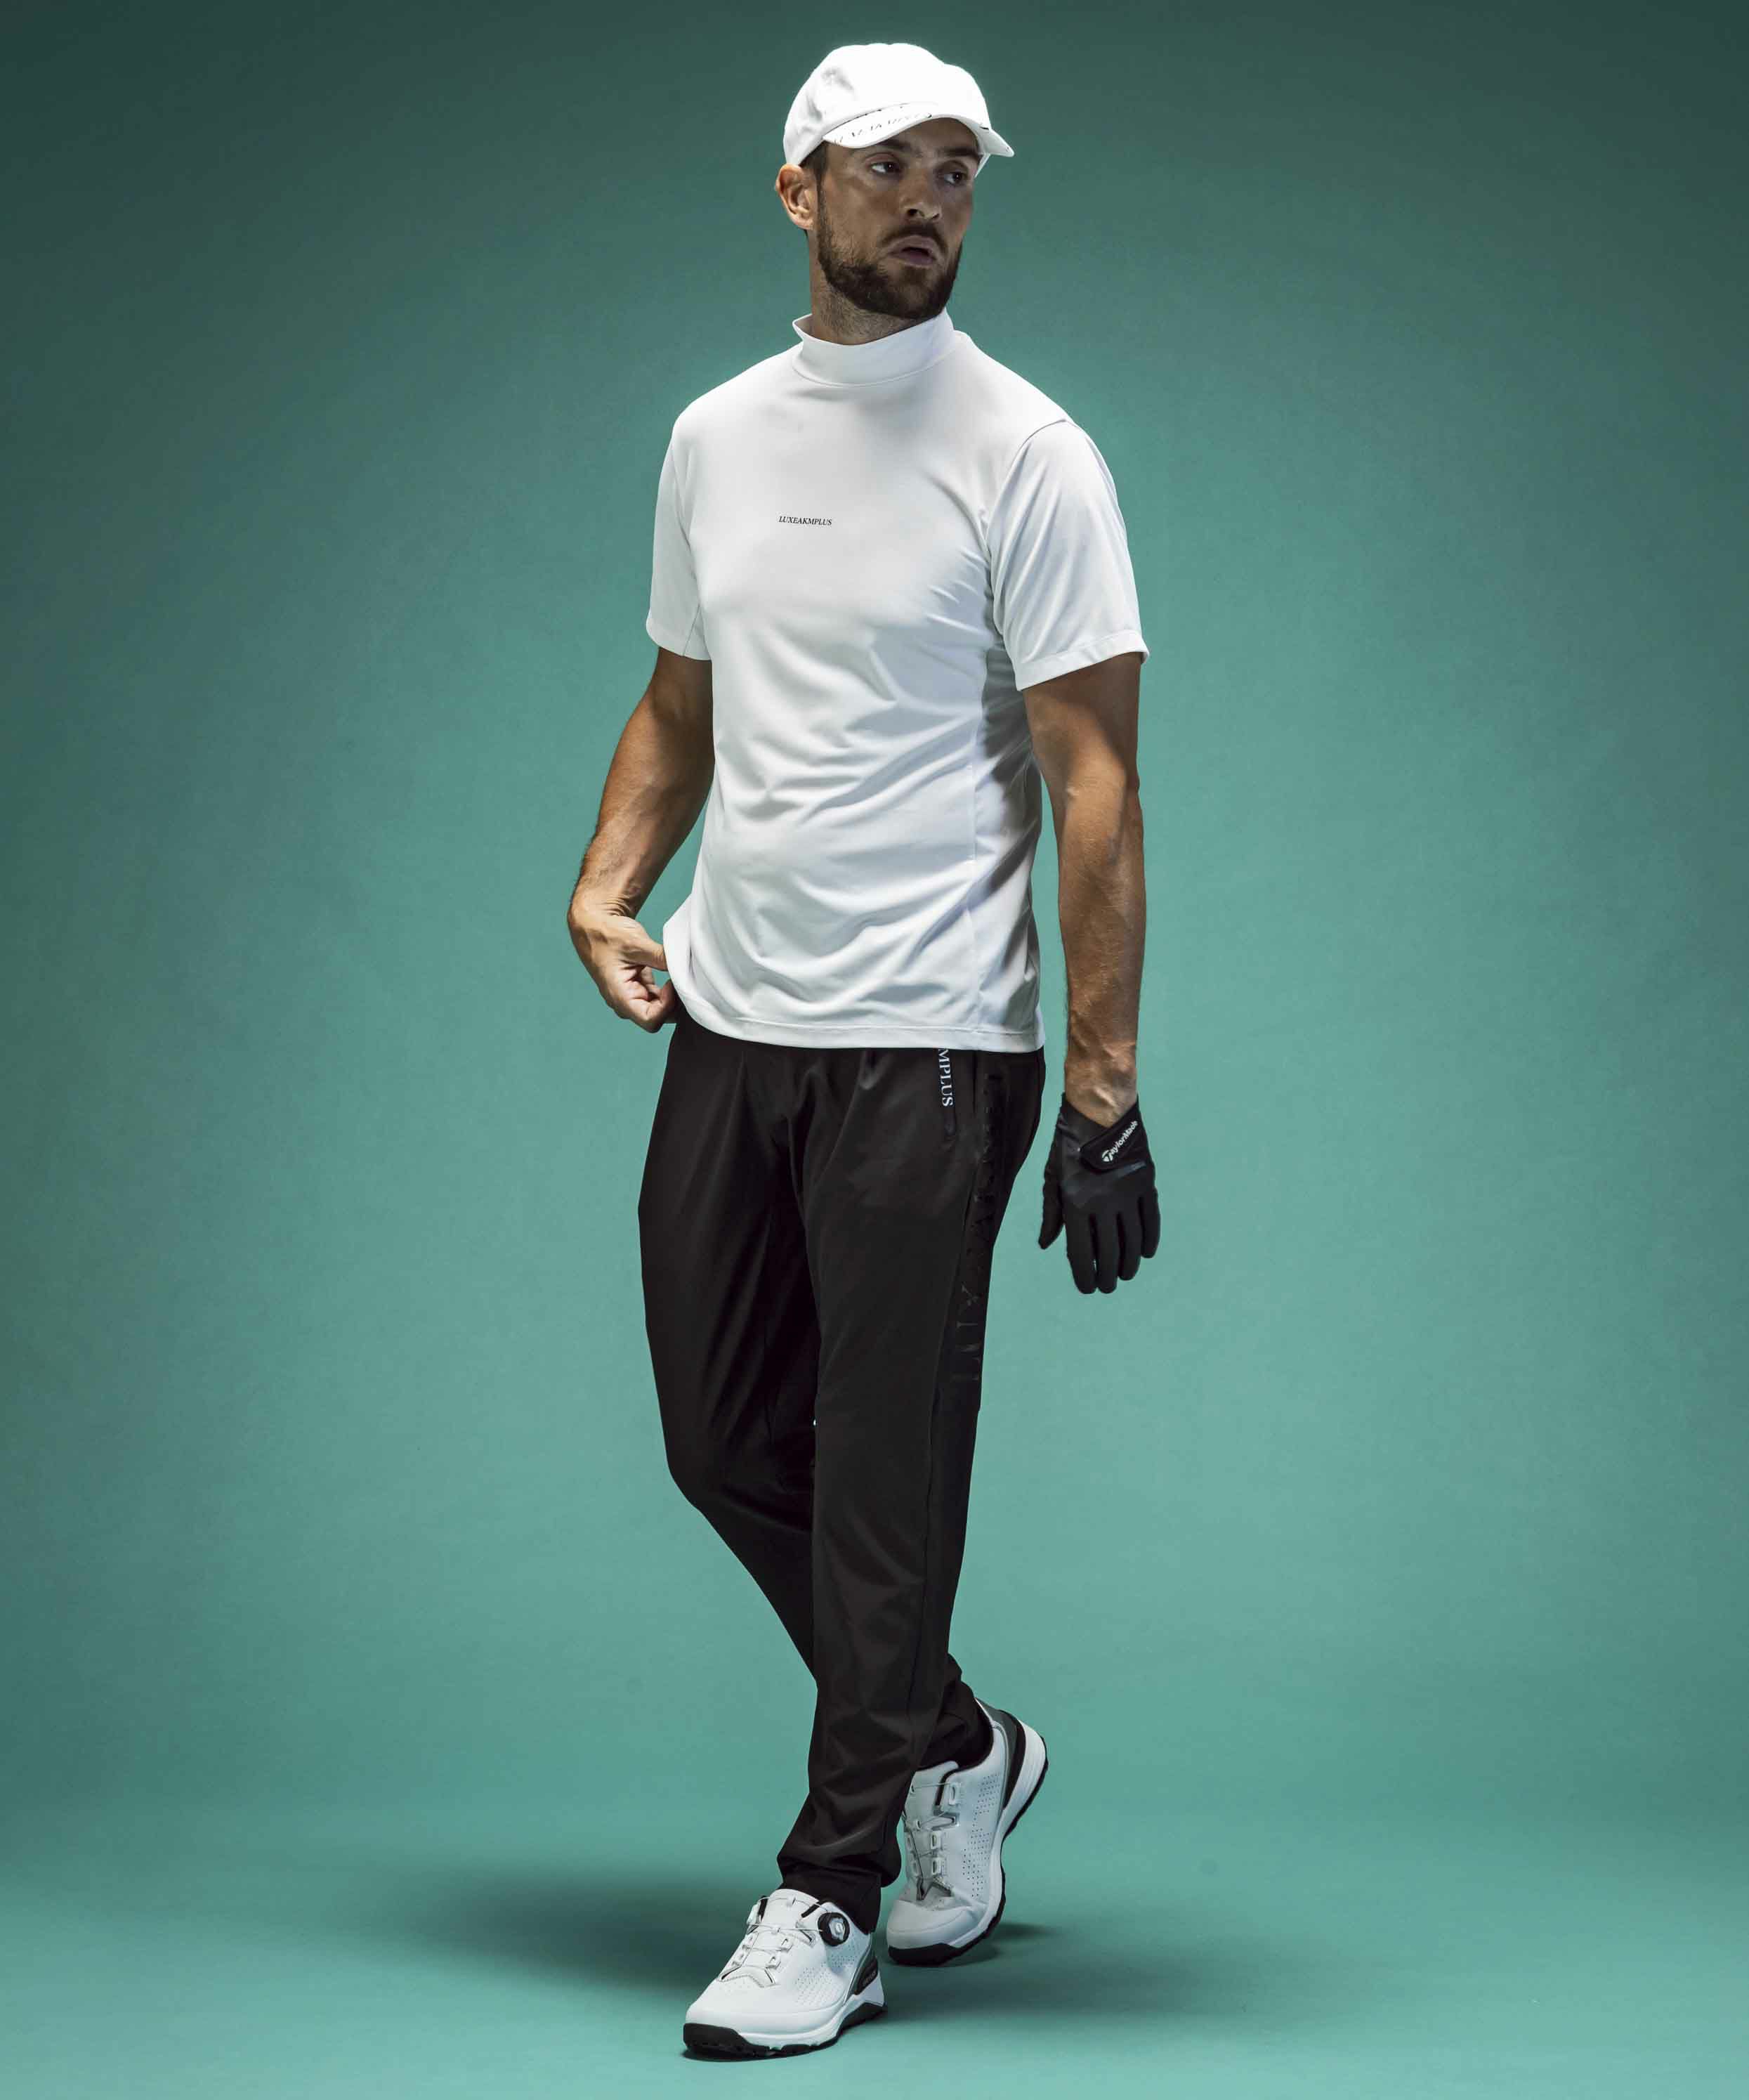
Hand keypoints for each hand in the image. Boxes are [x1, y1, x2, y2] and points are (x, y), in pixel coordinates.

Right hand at [565, 898, 676, 1030]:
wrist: (594, 925)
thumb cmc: (606, 934)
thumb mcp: (636, 943)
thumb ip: (661, 957)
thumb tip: (684, 967)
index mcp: (619, 996)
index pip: (649, 1020)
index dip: (666, 1007)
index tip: (671, 984)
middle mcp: (625, 1001)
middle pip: (657, 1018)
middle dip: (673, 1003)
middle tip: (682, 981)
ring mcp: (633, 995)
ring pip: (660, 1009)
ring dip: (672, 997)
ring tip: (678, 975)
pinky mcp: (640, 987)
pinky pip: (659, 997)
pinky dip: (669, 990)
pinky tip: (674, 975)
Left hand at [1039, 1095, 1160, 1293]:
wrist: (1101, 1109)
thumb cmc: (1069, 1143)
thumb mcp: (1052, 1176)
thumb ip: (1051, 1213)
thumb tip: (1047, 1245)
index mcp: (1075, 1201)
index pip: (1080, 1250)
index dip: (1084, 1274)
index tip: (1087, 1287)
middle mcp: (1103, 1201)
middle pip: (1108, 1251)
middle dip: (1107, 1275)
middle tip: (1107, 1286)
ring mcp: (1127, 1193)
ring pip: (1132, 1240)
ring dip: (1129, 1263)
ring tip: (1124, 1274)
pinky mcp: (1146, 1183)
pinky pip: (1150, 1220)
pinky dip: (1149, 1240)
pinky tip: (1144, 1253)